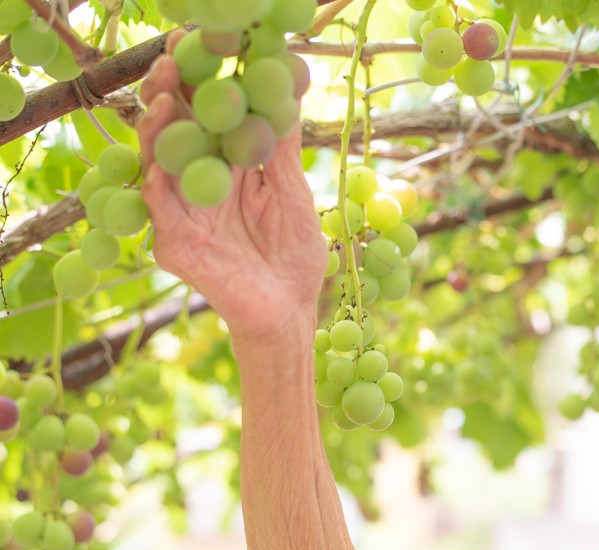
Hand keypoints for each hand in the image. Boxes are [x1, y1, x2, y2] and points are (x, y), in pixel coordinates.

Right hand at [137, 32, 325, 343]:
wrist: (291, 309)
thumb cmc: (294, 253)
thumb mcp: (292, 190)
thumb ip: (283, 145)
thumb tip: (291, 86)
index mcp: (225, 170)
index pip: (204, 118)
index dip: (198, 83)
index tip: (199, 45)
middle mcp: (196, 186)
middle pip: (174, 132)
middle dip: (170, 93)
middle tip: (172, 58)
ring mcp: (180, 213)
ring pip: (158, 162)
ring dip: (157, 127)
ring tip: (164, 93)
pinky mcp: (173, 244)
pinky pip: (159, 207)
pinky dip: (158, 178)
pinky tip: (161, 152)